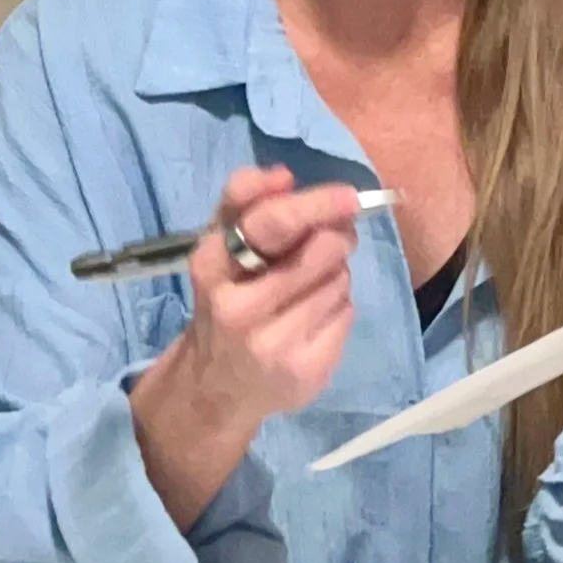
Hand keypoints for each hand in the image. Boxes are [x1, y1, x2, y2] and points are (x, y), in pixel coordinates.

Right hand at [130, 166, 361, 530]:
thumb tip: (281, 175)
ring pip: (339, 282)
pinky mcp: (305, 372)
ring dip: (333, 276)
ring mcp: (273, 346)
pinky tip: (311, 320)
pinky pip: (346, 314)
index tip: (350, 196)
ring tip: (306, 290)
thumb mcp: (219, 245)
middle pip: (320, 251)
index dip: (314, 205)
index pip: (269, 223)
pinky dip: (337, 309)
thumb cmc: (225, 299)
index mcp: (212, 267)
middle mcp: (237, 310)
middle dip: (336, 237)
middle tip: (333, 240)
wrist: (216, 387)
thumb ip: (242, 201)